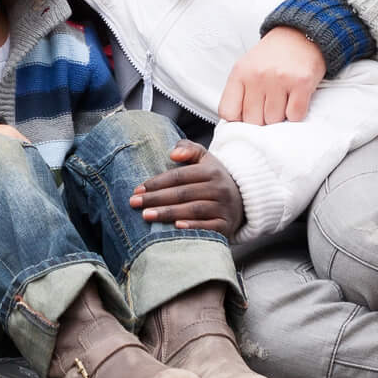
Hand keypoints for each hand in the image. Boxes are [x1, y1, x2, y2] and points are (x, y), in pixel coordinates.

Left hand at [130, 142, 244, 235]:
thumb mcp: (205, 159)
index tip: (137, 190)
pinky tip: (175, 227)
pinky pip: (208, 227)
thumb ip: (188, 149)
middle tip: (134, 203)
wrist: (243, 201)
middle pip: (183, 193)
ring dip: (168, 213)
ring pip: (193, 210)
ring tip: (146, 215)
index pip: (179, 176)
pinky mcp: (227, 225)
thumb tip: (172, 153)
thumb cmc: (214, 179)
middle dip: (156, 198)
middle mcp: (219, 189)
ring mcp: (224, 208)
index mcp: (211, 171)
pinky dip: (192, 227)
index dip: (157, 183)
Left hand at [217, 26, 325, 124]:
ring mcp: (279, 79)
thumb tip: (237, 123)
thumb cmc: (272, 56)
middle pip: (252, 120)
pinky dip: (296, 113)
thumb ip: (238, 92)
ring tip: (282, 98)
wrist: (299, 35)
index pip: (228, 112)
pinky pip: (295, 116)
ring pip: (274, 120)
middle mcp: (257, 76)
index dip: (238, 119)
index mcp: (240, 73)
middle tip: (269, 104)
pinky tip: (294, 99)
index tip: (247, 115)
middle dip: (261, 118)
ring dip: (279, 115)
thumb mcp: (246, 67)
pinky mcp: (301, 84)